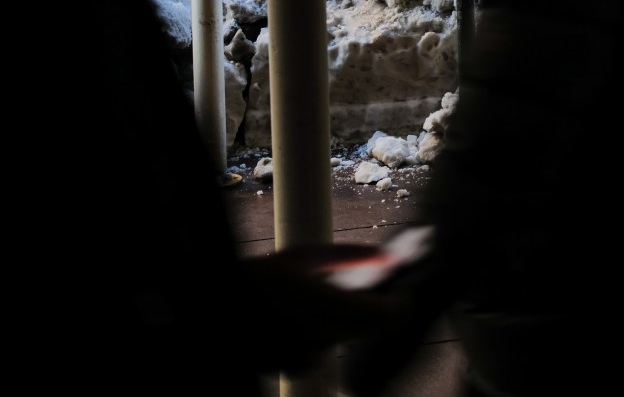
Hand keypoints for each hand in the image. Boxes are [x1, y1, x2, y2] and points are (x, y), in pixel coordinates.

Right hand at [239, 244, 408, 374]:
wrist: (220, 310)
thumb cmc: (259, 277)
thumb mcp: (304, 256)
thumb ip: (349, 256)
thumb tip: (387, 258)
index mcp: (317, 299)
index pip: (380, 312)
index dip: (399, 302)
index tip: (402, 291)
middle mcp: (313, 331)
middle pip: (370, 330)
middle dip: (379, 311)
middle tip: (378, 295)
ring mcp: (303, 354)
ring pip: (347, 340)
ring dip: (346, 324)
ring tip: (319, 305)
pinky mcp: (293, 368)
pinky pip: (324, 354)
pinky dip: (322, 339)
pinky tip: (301, 325)